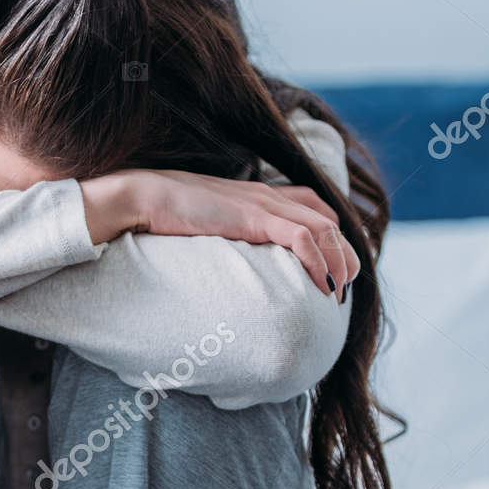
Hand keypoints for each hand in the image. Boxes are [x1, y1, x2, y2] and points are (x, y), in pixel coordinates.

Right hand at [84, 170, 359, 297]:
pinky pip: (301, 236)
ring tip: (337, 293)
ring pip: (323, 228)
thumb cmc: (167, 216)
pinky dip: (319, 261)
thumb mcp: (209, 225)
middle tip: (344, 288)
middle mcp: (269, 195)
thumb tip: (233, 264)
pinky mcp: (254, 215)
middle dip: (345, 253)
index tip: (335, 271)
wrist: (143, 198)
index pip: (315, 208)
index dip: (334, 237)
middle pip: (328, 218)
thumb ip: (229, 234)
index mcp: (260, 195)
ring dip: (338, 262)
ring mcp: (263, 203)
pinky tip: (322, 284)